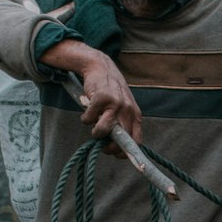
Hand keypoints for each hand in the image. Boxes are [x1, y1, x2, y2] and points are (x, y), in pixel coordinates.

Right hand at [39, 39, 142, 153]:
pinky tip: (87, 111)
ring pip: (102, 131)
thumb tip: (116, 149)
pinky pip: (88, 119)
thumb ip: (124, 124)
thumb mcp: (124, 107)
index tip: (117, 155)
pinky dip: (85, 118)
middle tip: (100, 141)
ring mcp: (115, 104)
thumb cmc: (111, 92)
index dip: (126, 153)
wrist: (101, 67)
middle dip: (108, 147)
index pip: (137, 141)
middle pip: (119, 140)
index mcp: (135, 114)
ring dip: (95, 133)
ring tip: (93, 125)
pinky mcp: (101, 98)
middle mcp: (128, 110)